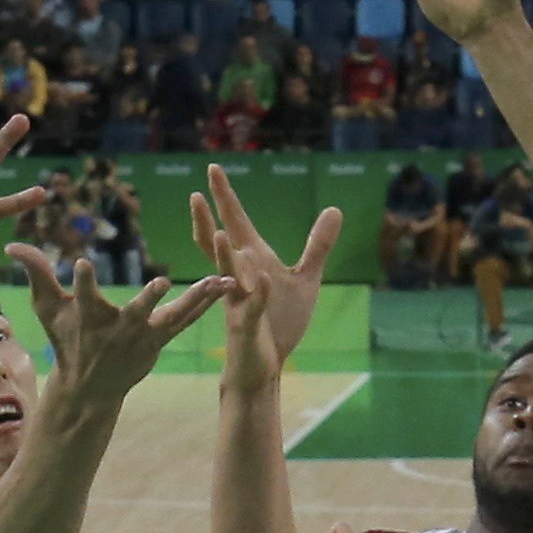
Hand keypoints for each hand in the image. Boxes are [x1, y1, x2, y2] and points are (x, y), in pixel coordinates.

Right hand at [10, 247, 227, 410]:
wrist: (90, 387)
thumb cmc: (66, 340)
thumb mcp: (47, 308)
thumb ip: (35, 272)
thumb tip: (10, 242)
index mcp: (89, 318)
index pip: (84, 296)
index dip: (83, 282)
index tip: (84, 263)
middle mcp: (119, 329)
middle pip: (135, 312)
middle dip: (146, 300)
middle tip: (159, 284)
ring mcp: (143, 337)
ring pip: (174, 316)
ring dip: (197, 299)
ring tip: (220, 280)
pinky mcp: (161, 340)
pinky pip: (188, 320)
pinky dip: (207, 303)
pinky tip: (229, 285)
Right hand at [192, 163, 339, 369]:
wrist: (265, 365)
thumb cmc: (278, 321)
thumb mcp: (305, 279)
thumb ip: (318, 245)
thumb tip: (334, 209)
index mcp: (252, 262)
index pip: (235, 222)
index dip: (224, 196)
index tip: (214, 167)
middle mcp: (239, 276)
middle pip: (219, 242)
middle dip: (210, 218)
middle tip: (197, 192)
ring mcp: (239, 301)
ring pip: (227, 275)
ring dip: (223, 255)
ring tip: (218, 231)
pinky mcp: (247, 326)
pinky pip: (252, 309)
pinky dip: (258, 296)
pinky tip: (264, 282)